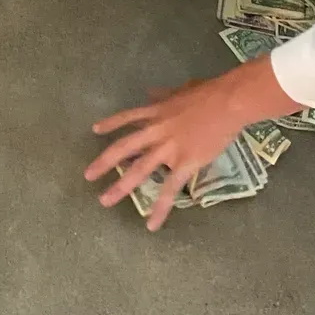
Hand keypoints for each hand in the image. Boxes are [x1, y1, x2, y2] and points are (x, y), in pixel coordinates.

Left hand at [84, 59, 296, 231]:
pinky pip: (169, 189)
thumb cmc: (208, 94)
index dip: (111, 124)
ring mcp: (168, 148)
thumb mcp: (181, 90)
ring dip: (120, 186)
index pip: (127, 118)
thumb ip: (164, 94)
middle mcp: (156, 131)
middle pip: (124, 147)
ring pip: (139, 169)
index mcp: (155, 112)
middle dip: (104, 162)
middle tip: (87, 176)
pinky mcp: (185, 163)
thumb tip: (152, 92)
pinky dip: (160, 208)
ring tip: (104, 201)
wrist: (227, 102)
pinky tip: (151, 224)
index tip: (95, 130)